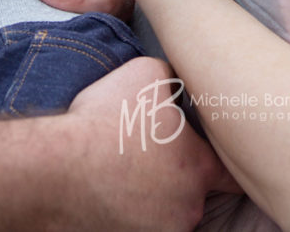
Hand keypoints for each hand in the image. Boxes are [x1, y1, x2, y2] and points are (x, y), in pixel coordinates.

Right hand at [64, 56, 238, 229]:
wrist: (56, 169)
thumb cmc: (104, 123)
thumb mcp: (147, 74)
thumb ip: (174, 79)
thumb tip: (178, 81)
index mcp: (198, 167)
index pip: (233, 175)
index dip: (226, 164)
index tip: (214, 158)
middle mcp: (188, 206)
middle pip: (193, 194)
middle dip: (175, 177)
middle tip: (146, 158)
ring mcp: (161, 231)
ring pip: (165, 213)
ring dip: (151, 197)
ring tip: (121, 173)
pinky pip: (137, 226)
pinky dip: (127, 214)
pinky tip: (107, 192)